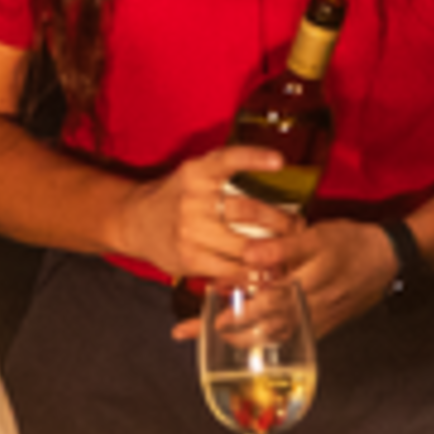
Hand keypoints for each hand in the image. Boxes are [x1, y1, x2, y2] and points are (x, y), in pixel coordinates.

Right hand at [115, 145, 315, 298]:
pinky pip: (228, 269)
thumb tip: (275, 175)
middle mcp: (193, 198)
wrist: (135, 221)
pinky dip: (251, 273)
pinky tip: (266, 274)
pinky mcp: (188, 257)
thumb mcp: (194, 176)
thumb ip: (224, 176)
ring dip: (272, 251)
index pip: (228, 159)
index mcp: (197, 172)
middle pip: (246, 209)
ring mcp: (190, 230)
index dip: (254, 158)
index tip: (280, 161)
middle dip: (279, 221)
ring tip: (290, 252)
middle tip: (298, 225)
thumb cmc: (176, 197)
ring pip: (243, 244)